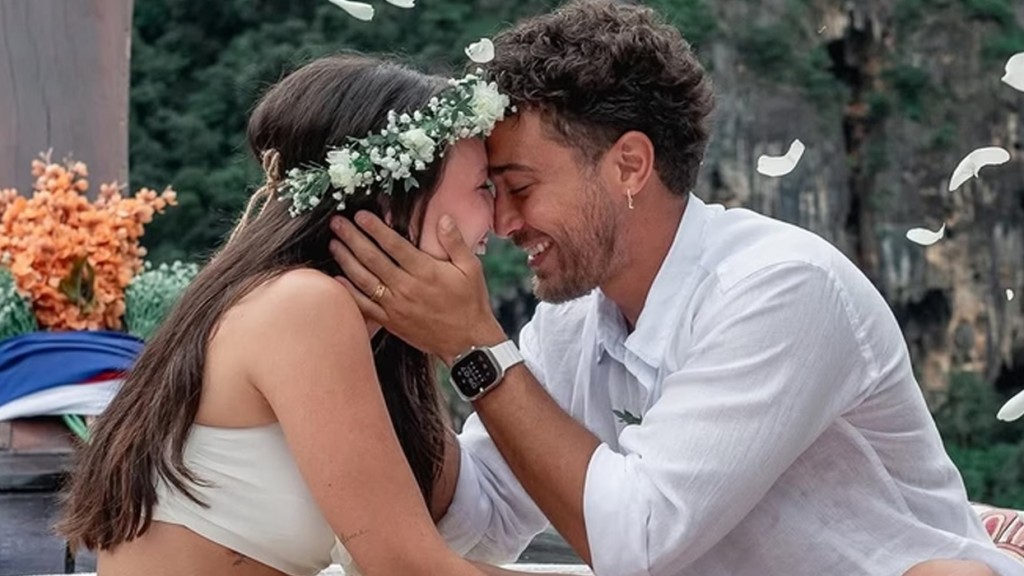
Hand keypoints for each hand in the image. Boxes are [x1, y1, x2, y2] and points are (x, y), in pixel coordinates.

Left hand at [329, 211, 506, 363]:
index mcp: (425, 271)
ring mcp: (396, 306)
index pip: (393, 245)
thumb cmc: (470, 302)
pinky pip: (364, 306)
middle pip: (372, 259)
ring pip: (364, 280)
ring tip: (334, 244)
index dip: (375, 228)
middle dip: (352, 238)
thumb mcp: (471, 268)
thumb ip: (455, 242)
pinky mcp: (391, 321)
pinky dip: (349, 292)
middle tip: (337, 223)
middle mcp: (406, 287)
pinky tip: (337, 279)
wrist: (467, 342)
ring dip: (346, 260)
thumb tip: (444, 218)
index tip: (360, 215)